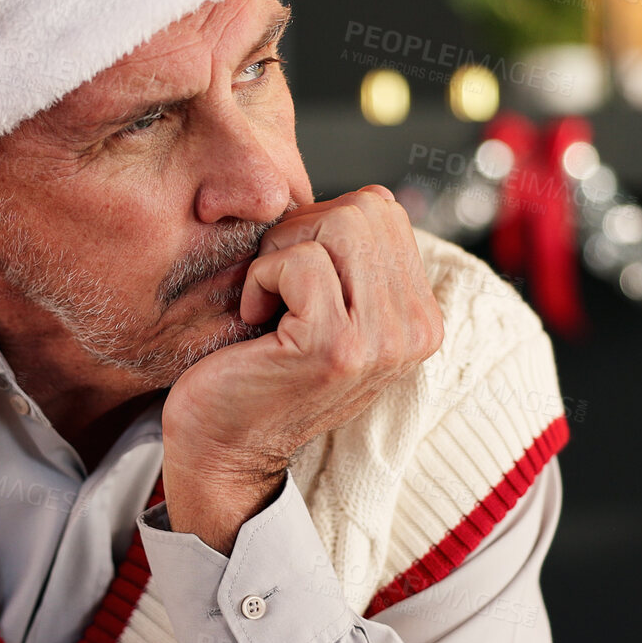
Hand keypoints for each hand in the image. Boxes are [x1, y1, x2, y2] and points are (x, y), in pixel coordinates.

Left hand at [161, 185, 444, 553]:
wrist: (221, 447)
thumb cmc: (257, 366)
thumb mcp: (323, 305)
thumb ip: (352, 258)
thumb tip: (361, 194)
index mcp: (420, 317)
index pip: (381, 209)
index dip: (319, 225)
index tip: (293, 279)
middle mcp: (416, 331)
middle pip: (364, 209)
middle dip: (300, 233)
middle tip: (273, 289)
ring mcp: (382, 343)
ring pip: (338, 225)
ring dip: (279, 256)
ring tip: (268, 307)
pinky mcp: (336, 349)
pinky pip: (299, 262)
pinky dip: (259, 281)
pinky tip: (254, 325)